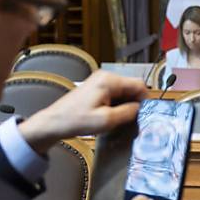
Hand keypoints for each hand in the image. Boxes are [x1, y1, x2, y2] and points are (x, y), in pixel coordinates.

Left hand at [18, 70, 147, 154]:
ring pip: (124, 92)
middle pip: (132, 87)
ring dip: (125, 105)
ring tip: (118, 119)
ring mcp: (100, 81)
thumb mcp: (107, 120)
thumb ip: (128, 112)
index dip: (145, 99)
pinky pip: (115, 94)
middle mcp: (105, 77)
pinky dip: (117, 105)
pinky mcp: (96, 88)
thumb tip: (141, 108)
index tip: (144, 113)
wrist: (54, 122)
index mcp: (109, 80)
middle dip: (134, 103)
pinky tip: (110, 116)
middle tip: (130, 119)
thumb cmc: (75, 120)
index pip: (139, 84)